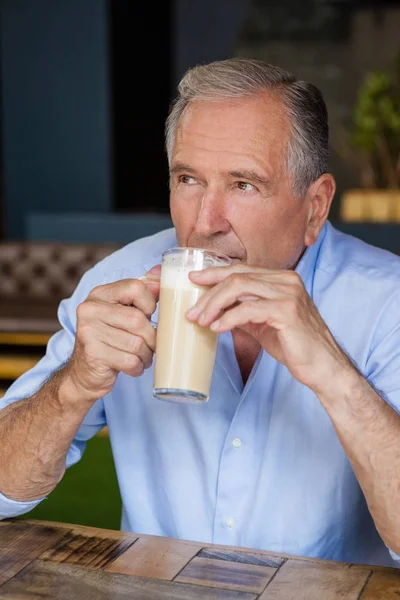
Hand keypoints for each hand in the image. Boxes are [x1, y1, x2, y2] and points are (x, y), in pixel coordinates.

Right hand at [66, 265, 160, 401]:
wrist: (84, 373)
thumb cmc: (111, 339)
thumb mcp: (125, 312)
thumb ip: (143, 293)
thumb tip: (161, 272)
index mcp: (100, 294)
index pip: (136, 287)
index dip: (150, 304)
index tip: (148, 316)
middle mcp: (90, 309)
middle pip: (138, 319)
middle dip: (151, 337)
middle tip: (151, 346)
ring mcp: (88, 331)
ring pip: (136, 343)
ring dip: (146, 355)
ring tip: (142, 357)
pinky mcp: (92, 354)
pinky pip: (130, 361)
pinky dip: (137, 367)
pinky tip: (132, 367)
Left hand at [186, 264, 350, 391]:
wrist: (323, 366)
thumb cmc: (295, 345)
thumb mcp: (263, 323)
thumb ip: (243, 312)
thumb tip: (215, 310)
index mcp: (282, 279)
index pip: (241, 269)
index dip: (214, 273)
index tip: (193, 280)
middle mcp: (286, 280)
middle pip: (236, 276)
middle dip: (209, 292)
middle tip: (192, 311)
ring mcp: (288, 293)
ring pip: (239, 287)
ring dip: (214, 305)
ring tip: (200, 321)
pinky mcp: (287, 311)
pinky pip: (248, 309)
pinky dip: (228, 318)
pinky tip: (217, 328)